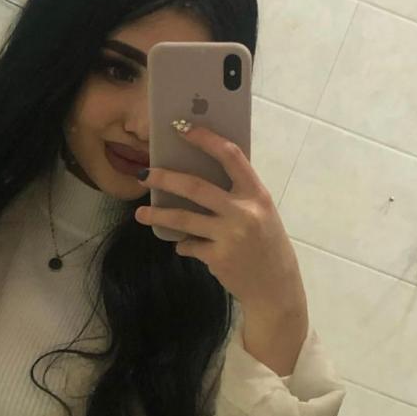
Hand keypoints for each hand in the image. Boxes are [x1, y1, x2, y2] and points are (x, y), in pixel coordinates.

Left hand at [133, 121, 306, 320]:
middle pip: (196, 186)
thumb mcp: (260, 214)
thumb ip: (236, 195)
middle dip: (164, 178)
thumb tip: (195, 177)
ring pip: (183, 219)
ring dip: (157, 215)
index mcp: (257, 194)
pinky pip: (189, 246)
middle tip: (144, 174)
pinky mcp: (218, 257)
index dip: (204, 138)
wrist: (275, 288)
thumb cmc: (265, 245)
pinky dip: (182, 245)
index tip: (180, 127)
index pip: (230, 155)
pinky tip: (182, 245)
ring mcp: (230, 235)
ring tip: (141, 214)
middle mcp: (244, 212)